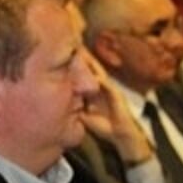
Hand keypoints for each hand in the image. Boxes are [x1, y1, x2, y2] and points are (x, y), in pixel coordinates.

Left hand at [76, 49, 152, 163]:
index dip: (76, 68)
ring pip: (99, 74)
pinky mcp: (116, 94)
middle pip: (91, 71)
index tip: (66, 58)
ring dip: (91, 64)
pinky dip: (99, 78)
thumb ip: (75, 109)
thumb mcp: (84, 116)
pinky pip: (106, 84)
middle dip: (83, 60)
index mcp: (94, 93)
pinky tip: (93, 72)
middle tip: (75, 48)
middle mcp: (102, 88)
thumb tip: (61, 106)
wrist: (120, 134)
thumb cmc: (103, 126)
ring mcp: (109, 89)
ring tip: (82, 54)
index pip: (84, 77)